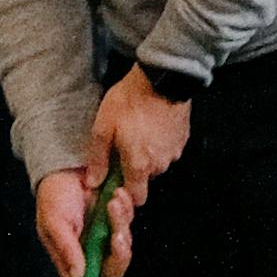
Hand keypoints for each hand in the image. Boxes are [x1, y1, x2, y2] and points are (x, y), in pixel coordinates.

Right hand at [35, 168, 134, 276]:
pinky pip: (129, 221)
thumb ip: (66, 248)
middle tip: (116, 234)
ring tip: (112, 200)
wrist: (66, 165)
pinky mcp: (117, 218)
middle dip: (119, 253)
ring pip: (123, 243)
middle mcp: (89, 251)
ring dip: (121, 223)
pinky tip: (116, 193)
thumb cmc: (54, 195)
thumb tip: (78, 276)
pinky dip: (126, 209)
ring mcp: (104, 235)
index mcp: (70, 258)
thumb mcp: (54, 221)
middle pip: (112, 269)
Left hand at [85, 66, 190, 210]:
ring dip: (146, 154)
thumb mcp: (103, 128)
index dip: (125, 194)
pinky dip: (158, 142)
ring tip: (135, 131)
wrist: (162, 78)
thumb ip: (98, 159)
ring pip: (157, 163)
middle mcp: (160, 163)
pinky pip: (167, 148)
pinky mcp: (183, 137)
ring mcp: (174, 150)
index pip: (137, 198)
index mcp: (140, 165)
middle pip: (145, 179)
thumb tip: (93, 182)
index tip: (114, 180)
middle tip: (120, 147)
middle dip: (133, 168)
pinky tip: (148, 125)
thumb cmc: (131, 100)